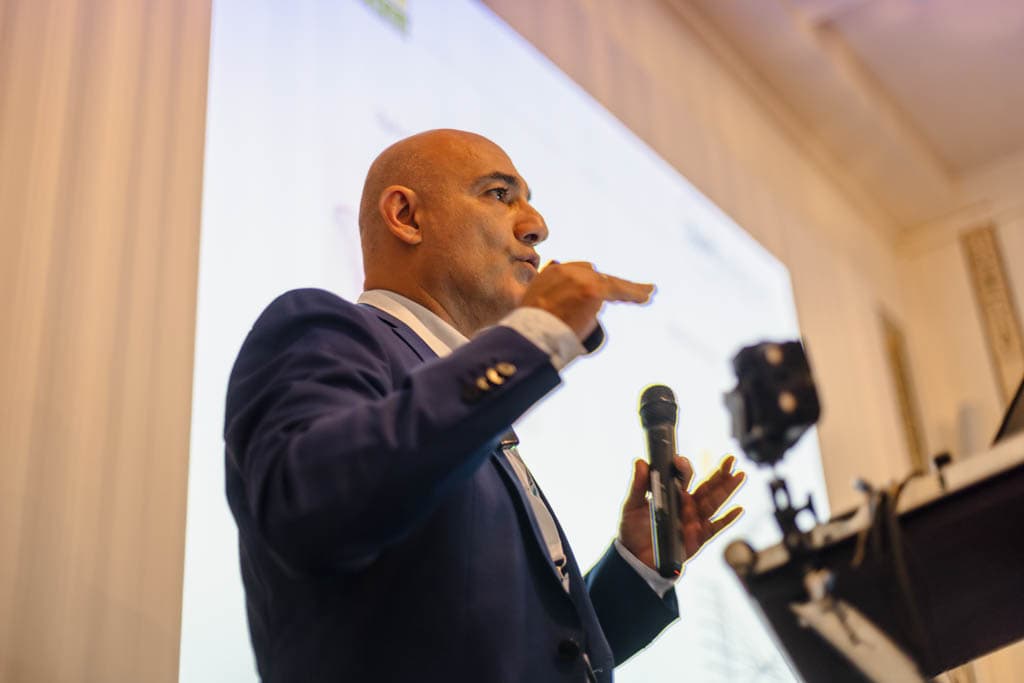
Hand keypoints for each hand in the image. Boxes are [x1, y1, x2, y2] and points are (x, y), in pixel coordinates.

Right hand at [520, 261, 653, 341]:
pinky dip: (636, 293)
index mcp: (552, 272)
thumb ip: (550, 299)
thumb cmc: (530, 331)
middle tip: (631, 291)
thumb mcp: (534, 306)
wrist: (530, 335)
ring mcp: (581, 279)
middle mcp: (567, 270)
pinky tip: (647, 295)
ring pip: (611, 282)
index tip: (604, 289)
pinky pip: (621, 290)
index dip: (593, 281)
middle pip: (597, 274)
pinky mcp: (593, 290)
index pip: (579, 272)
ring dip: (629, 289)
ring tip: (646, 293)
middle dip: (613, 284)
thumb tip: (563, 308)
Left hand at [618, 455, 744, 568]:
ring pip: (714, 503)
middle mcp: (687, 506)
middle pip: (707, 487)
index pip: (684, 477)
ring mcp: (694, 522)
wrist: (634, 558)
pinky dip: (727, 520)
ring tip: (740, 475)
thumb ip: (638, 485)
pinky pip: (715, 528)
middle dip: (720, 473)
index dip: (684, 468)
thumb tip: (640, 461)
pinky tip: (738, 509)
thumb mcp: (632, 505)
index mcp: (672, 495)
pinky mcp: (697, 539)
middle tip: (731, 459)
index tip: (679, 461)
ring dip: (728, 490)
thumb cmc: (633, 530)